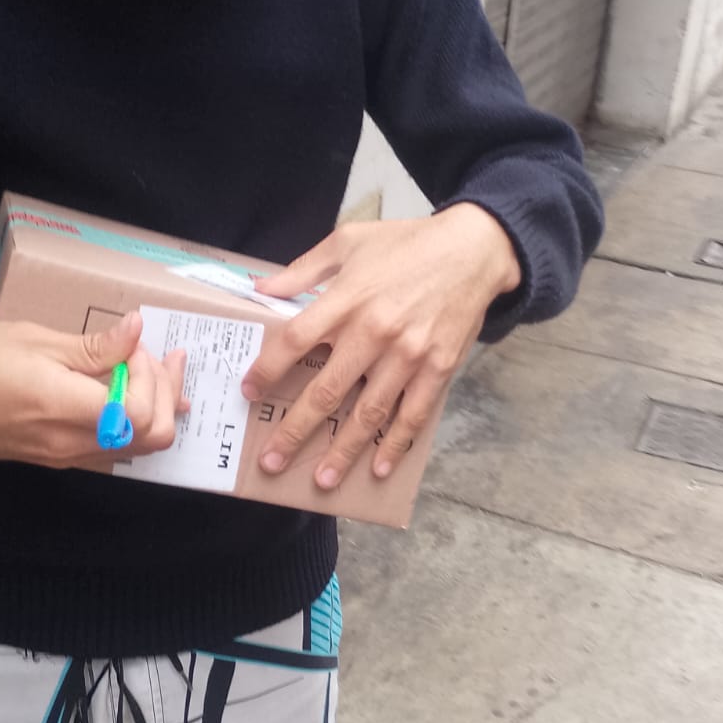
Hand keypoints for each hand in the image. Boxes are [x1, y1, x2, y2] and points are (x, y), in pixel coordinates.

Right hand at [0, 312, 187, 468]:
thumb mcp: (31, 340)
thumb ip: (91, 345)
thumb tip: (137, 330)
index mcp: (62, 408)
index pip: (141, 411)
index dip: (152, 377)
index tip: (135, 346)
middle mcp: (69, 443)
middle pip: (152, 436)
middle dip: (167, 393)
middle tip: (162, 357)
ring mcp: (65, 456)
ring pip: (137, 446)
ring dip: (156, 407)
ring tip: (156, 370)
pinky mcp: (58, 458)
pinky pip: (113, 447)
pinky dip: (133, 421)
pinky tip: (131, 393)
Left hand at [242, 204, 521, 488]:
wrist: (473, 250)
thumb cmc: (407, 243)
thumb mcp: (349, 241)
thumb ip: (303, 269)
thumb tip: (260, 289)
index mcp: (347, 299)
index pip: (295, 341)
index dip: (268, 370)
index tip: (249, 392)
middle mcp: (375, 332)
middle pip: (327, 391)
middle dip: (295, 431)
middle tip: (271, 460)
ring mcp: (408, 355)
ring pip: (368, 414)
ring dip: (342, 451)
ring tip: (321, 480)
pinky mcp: (437, 369)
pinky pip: (412, 415)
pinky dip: (395, 445)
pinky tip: (379, 468)